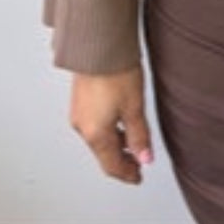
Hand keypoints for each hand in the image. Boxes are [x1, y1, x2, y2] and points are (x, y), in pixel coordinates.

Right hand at [69, 67, 153, 183]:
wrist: (98, 46)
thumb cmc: (115, 71)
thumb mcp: (134, 107)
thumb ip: (139, 135)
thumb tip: (145, 158)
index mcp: (95, 134)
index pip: (111, 165)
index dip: (127, 174)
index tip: (138, 177)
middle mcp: (82, 127)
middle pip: (103, 154)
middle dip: (121, 161)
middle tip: (137, 164)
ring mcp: (79, 113)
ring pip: (98, 140)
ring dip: (115, 145)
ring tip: (132, 144)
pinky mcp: (79, 101)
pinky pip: (93, 126)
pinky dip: (108, 131)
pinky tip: (120, 123)